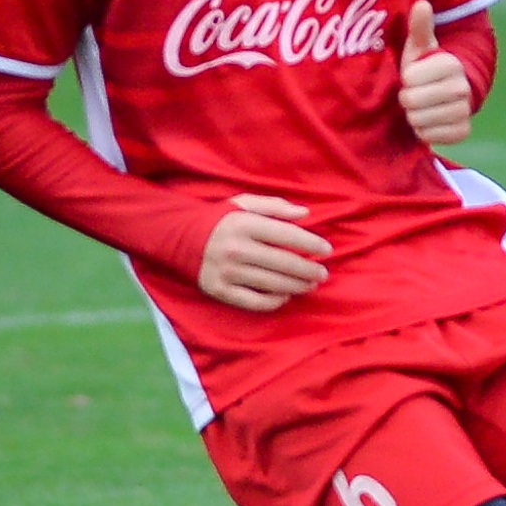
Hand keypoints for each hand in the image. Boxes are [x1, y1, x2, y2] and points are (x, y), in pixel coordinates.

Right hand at [198, 194, 331, 311]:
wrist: (179, 238)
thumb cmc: (219, 219)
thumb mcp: (244, 204)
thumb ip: (275, 206)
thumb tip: (305, 213)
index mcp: (244, 223)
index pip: (286, 235)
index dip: (311, 243)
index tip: (326, 250)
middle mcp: (236, 248)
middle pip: (283, 263)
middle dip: (308, 270)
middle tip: (323, 273)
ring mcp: (227, 272)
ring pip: (272, 284)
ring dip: (297, 286)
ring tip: (310, 285)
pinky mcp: (220, 290)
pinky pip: (254, 301)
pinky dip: (274, 301)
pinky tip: (286, 296)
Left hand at [398, 0, 472, 145]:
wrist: (447, 96)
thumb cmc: (426, 69)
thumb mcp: (420, 47)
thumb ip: (420, 27)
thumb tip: (421, 4)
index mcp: (451, 64)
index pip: (409, 78)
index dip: (406, 78)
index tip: (413, 76)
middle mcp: (462, 87)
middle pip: (411, 100)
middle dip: (407, 99)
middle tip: (414, 94)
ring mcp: (464, 111)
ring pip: (418, 120)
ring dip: (413, 116)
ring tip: (421, 107)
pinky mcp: (462, 131)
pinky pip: (429, 136)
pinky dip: (423, 132)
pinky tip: (428, 121)